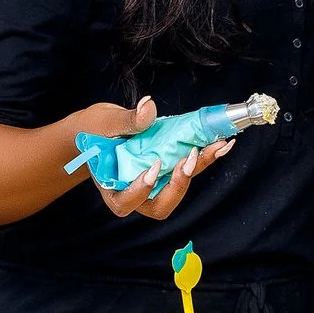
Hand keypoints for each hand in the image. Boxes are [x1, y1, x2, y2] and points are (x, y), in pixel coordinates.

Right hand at [74, 97, 234, 222]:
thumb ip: (126, 121)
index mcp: (112, 189)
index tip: (153, 167)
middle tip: (190, 156)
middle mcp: (135, 194)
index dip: (141, 189)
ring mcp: (154, 184)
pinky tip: (220, 142)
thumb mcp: (105, 122)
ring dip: (198, 168)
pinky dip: (203, 156)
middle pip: (160, 205)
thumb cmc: (93, 131)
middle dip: (179, 184)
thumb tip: (148, 108)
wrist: (96, 130)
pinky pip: (186, 169)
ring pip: (179, 188)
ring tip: (216, 146)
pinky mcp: (168, 170)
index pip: (125, 202)